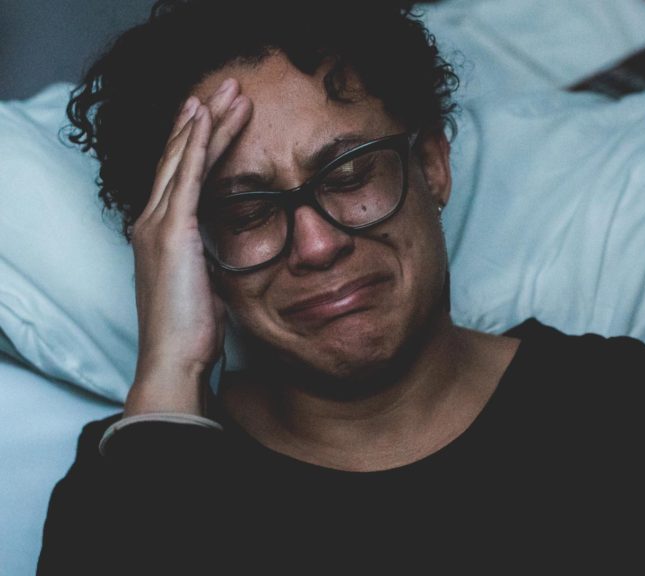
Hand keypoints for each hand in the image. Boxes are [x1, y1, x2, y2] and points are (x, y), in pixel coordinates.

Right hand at [124, 79, 252, 416]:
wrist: (175, 360)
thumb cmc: (192, 332)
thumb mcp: (206, 285)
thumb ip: (210, 259)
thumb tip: (227, 251)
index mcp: (162, 234)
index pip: (180, 175)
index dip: (198, 142)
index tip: (218, 115)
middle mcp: (152, 221)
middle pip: (179, 157)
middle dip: (204, 120)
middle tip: (227, 88)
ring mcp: (158, 224)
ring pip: (183, 158)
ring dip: (207, 121)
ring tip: (229, 91)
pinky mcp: (172, 231)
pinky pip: (186, 176)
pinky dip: (198, 143)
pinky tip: (209, 118)